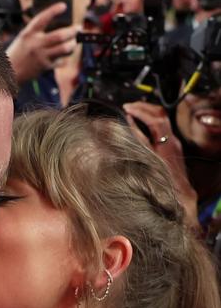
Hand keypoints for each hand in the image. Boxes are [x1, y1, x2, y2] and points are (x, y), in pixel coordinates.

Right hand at [6, 4, 78, 83]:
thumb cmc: (19, 53)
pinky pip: (60, 61)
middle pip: (60, 35)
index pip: (42, 18)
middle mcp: (35, 44)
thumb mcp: (24, 38)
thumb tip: (59, 30)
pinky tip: (63, 57)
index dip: (53, 11)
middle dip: (72, 31)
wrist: (10, 73)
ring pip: (64, 48)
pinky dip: (64, 58)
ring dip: (72, 45)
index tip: (63, 6)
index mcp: (29, 33)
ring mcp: (41, 56)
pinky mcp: (44, 67)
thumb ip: (38, 32)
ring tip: (74, 43)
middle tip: (78, 28)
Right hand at [123, 101, 198, 225]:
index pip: (153, 121)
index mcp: (166, 146)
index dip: (139, 113)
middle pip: (160, 115)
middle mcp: (172, 142)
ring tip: (133, 111)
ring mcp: (174, 145)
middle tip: (128, 107)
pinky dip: (150, 123)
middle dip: (143, 108)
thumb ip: (139, 147)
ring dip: (148, 113)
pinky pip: (162, 129)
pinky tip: (141, 125)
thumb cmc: (164, 189)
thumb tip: (128, 130)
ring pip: (163, 120)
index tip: (125, 109)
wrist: (181, 201)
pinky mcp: (173, 149)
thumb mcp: (148, 168)